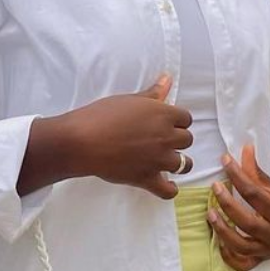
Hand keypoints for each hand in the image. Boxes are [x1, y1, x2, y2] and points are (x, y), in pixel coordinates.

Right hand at [63, 73, 192, 199]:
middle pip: (187, 140)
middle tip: (162, 139)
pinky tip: (167, 183)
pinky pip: (168, 190)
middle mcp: (166, 137)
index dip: (177, 120)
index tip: (167, 122)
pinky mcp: (147, 178)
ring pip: (184, 164)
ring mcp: (158, 160)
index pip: (186, 118)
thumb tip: (168, 79)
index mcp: (163, 115)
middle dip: (177, 139)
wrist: (82, 141)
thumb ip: (153, 93)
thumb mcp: (129, 99)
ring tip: (167, 160)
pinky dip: (170, 189)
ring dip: (179, 162)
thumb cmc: (102, 115)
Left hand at [207, 144, 269, 270]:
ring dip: (223, 231)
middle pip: (246, 221)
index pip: (254, 193)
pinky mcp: (262, 258)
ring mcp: (267, 249)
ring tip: (210, 214)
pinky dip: (229, 256)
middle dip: (227, 203)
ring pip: (241, 245)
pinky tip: (218, 242)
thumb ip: (258, 173)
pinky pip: (243, 263)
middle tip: (215, 187)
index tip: (225, 160)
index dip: (237, 175)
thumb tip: (244, 149)